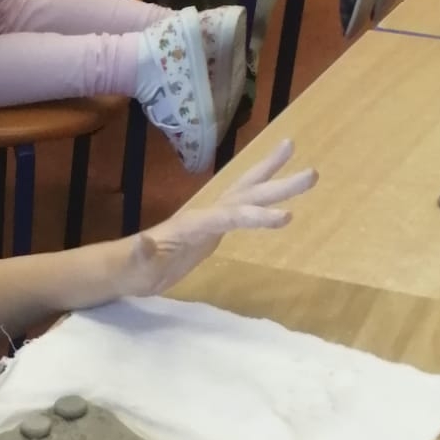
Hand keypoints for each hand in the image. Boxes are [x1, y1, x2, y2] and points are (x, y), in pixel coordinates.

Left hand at [122, 139, 317, 297]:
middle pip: (247, 192)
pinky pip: (243, 213)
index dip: (256, 217)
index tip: (285, 219)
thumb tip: (142, 241)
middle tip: (313, 172)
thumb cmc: (130, 268)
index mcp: (194, 222)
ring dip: (275, 182)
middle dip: (278, 183)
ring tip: (307, 170)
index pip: (231, 216)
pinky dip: (262, 206)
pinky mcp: (211, 231)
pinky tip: (279, 205)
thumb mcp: (135, 264)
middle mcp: (206, 214)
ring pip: (248, 195)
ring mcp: (210, 220)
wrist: (126, 268)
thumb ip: (141, 252)